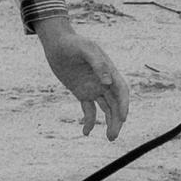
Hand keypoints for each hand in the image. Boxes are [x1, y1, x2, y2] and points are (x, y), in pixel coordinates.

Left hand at [37, 16, 130, 139]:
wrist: (57, 43)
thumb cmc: (72, 43)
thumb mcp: (85, 49)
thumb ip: (98, 63)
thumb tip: (108, 82)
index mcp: (109, 70)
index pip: (121, 91)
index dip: (124, 105)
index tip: (123, 119)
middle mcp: (104, 81)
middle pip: (115, 104)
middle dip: (117, 120)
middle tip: (112, 136)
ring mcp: (94, 87)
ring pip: (106, 109)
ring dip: (109, 123)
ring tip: (108, 138)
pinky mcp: (82, 92)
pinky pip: (89, 110)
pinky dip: (89, 121)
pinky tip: (86, 132)